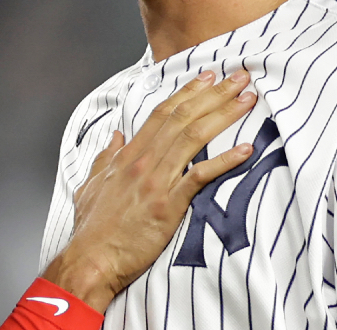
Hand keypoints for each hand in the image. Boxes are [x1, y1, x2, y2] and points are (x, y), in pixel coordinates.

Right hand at [41, 70, 256, 310]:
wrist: (91, 258)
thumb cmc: (92, 229)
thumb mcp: (90, 185)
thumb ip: (105, 158)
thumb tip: (115, 138)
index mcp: (127, 156)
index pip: (162, 113)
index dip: (187, 92)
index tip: (207, 77)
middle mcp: (143, 162)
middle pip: (183, 117)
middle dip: (214, 93)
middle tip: (239, 77)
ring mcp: (156, 181)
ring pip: (193, 137)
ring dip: (223, 115)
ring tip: (246, 100)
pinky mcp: (168, 205)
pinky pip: (200, 176)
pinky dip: (225, 160)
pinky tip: (245, 149)